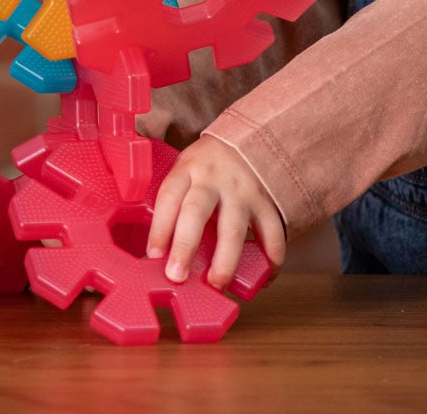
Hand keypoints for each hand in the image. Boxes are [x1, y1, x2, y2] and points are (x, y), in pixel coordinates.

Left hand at [145, 136, 285, 287]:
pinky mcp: (267, 203)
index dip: (159, 227)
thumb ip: (175, 202)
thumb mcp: (185, 170)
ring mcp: (242, 192)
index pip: (169, 197)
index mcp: (187, 170)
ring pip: (233, 229)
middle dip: (185, 247)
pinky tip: (264, 278)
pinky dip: (271, 259)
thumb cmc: (207, 166)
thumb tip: (159, 252)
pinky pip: (272, 234)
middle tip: (177, 275)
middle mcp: (213, 180)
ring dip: (225, 261)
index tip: (154, 254)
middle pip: (196, 212)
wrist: (249, 142)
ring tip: (217, 285)